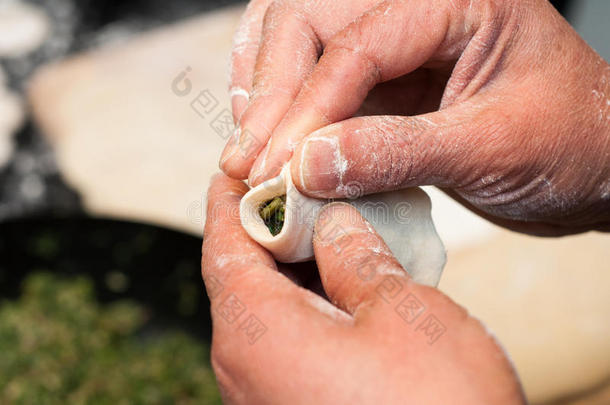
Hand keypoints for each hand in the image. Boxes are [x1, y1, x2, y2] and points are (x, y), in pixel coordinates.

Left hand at [202, 174, 524, 404]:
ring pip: (269, 311)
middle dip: (271, 229)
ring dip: (298, 269)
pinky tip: (349, 290)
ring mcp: (265, 396)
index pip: (222, 245)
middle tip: (304, 189)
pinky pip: (288, 344)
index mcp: (256, 332)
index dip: (228, 199)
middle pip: (243, 276)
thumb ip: (358, 257)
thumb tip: (333, 222)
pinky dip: (311, 308)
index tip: (237, 167)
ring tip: (335, 232)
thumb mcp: (402, 314)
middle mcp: (245, 367)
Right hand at [220, 0, 609, 233]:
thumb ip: (398, 153)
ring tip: (247, 147)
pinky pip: (315, 76)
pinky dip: (282, 105)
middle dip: (270, 93)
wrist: (593, 162)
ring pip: (297, 38)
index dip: (306, 107)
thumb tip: (309, 168)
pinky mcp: (382, 76)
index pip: (355, 42)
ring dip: (262, 90)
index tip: (275, 166)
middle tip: (247, 160)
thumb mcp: (492, 148)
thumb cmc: (570, 142)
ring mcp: (393, 38)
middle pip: (307, 19)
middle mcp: (414, 5)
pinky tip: (268, 135)